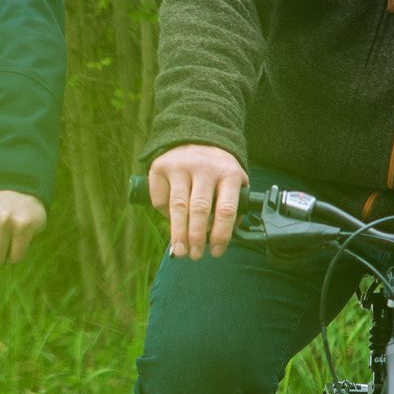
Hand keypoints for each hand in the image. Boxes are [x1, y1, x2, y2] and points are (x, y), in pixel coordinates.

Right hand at [147, 144, 246, 259]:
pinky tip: (171, 219)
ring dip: (178, 233)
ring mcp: (182, 166)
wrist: (196, 137)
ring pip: (178, 207)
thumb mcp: (233, 182)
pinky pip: (160, 199)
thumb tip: (219, 239)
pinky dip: (164, 214)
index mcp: (229, 174)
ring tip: (180, 251)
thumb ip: (232, 207)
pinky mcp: (161, 166)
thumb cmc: (218, 170)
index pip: (226, 209)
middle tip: (195, 256)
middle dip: (196, 237)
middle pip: (199, 209)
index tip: (217, 252)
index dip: (221, 234)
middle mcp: (205, 168)